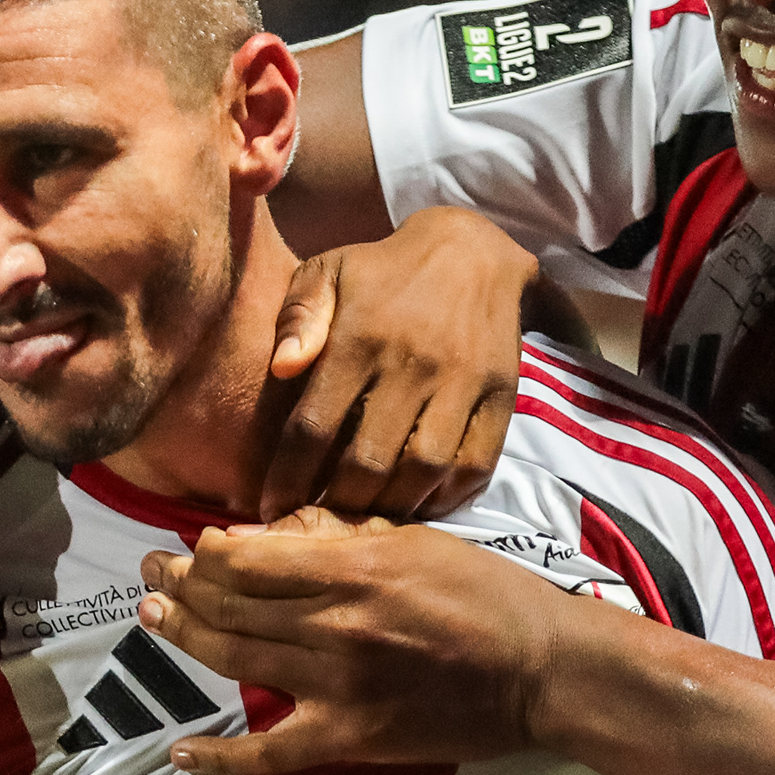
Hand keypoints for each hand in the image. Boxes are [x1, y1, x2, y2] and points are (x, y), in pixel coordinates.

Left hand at [139, 506, 551, 774]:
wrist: (541, 670)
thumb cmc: (486, 594)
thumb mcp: (414, 539)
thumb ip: (338, 535)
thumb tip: (267, 537)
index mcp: (353, 568)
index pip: (247, 558)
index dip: (205, 552)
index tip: (193, 546)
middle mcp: (334, 625)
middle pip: (229, 605)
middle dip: (180, 585)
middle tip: (153, 574)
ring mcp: (336, 687)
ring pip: (234, 660)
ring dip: (183, 637)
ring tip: (154, 618)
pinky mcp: (348, 739)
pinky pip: (268, 754)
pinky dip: (219, 757)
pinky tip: (178, 753)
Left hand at [257, 204, 532, 520]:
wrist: (474, 249)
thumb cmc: (384, 270)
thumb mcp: (328, 271)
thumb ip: (298, 317)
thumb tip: (280, 368)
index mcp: (359, 337)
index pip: (313, 426)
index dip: (288, 478)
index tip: (272, 508)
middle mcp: (411, 363)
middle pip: (366, 461)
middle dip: (336, 505)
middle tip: (319, 525)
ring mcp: (461, 381)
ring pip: (421, 469)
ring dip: (390, 506)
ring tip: (366, 521)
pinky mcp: (501, 394)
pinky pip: (476, 463)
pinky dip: (447, 495)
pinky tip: (420, 504)